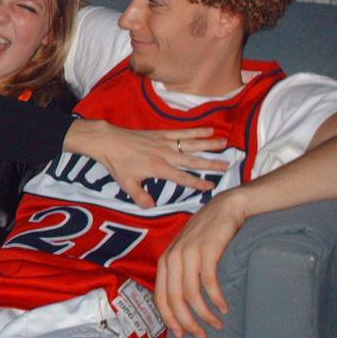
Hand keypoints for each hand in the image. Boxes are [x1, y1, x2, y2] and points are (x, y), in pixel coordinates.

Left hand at [69, 120, 228, 208]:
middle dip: (211, 164)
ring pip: (191, 144)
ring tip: (225, 144)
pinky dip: (196, 131)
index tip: (212, 186)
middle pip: (192, 160)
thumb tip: (153, 208)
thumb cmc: (117, 163)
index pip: (183, 178)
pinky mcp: (161, 133)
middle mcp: (166, 155)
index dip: (198, 183)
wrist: (108, 141)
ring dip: (208, 144)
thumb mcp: (126, 184)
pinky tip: (209, 129)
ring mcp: (165, 142)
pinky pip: (182, 132)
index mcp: (159, 169)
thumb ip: (141, 196)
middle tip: (227, 165)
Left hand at [155, 189, 245, 337]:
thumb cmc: (206, 235)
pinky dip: (217, 299)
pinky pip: (209, 282)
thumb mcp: (187, 254)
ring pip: (191, 294)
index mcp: (165, 262)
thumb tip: (182, 305)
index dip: (170, 319)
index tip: (182, 335)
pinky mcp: (207, 251)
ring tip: (217, 324)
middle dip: (187, 322)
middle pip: (175, 299)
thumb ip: (181, 274)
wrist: (225, 208)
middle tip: (201, 336)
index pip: (161, 297)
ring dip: (205, 314)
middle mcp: (172, 258)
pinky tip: (225, 308)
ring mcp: (188, 254)